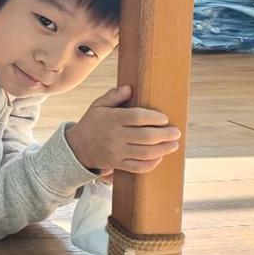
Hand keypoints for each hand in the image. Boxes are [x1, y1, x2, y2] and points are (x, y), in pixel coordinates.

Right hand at [66, 86, 181, 174]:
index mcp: (112, 119)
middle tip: (176, 132)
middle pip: (146, 136)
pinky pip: (138, 167)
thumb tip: (129, 88)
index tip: (165, 118)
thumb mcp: (98, 106)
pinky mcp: (118, 164)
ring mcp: (116, 152)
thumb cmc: (92, 123)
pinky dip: (152, 163)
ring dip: (163, 149)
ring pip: (145, 153)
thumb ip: (113, 95)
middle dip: (165, 135)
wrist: (77, 147)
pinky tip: (160, 157)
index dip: (154, 117)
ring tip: (174, 144)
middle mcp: (115, 136)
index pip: (137, 117)